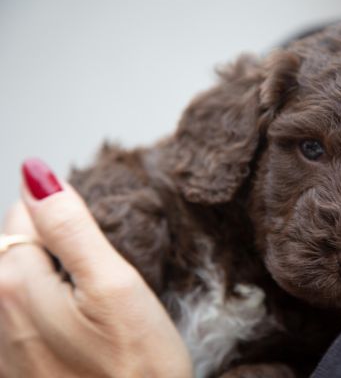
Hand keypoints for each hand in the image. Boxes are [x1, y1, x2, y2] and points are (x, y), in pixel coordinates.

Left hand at [0, 159, 191, 376]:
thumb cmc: (137, 366)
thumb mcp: (115, 285)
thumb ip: (71, 226)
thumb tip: (36, 172)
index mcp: (17, 286)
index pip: (25, 216)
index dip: (65, 218)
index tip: (95, 244)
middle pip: (18, 249)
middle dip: (55, 248)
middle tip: (98, 278)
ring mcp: (6, 346)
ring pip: (21, 282)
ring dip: (53, 279)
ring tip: (90, 304)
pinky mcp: (19, 367)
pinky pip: (25, 316)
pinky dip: (49, 308)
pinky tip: (80, 331)